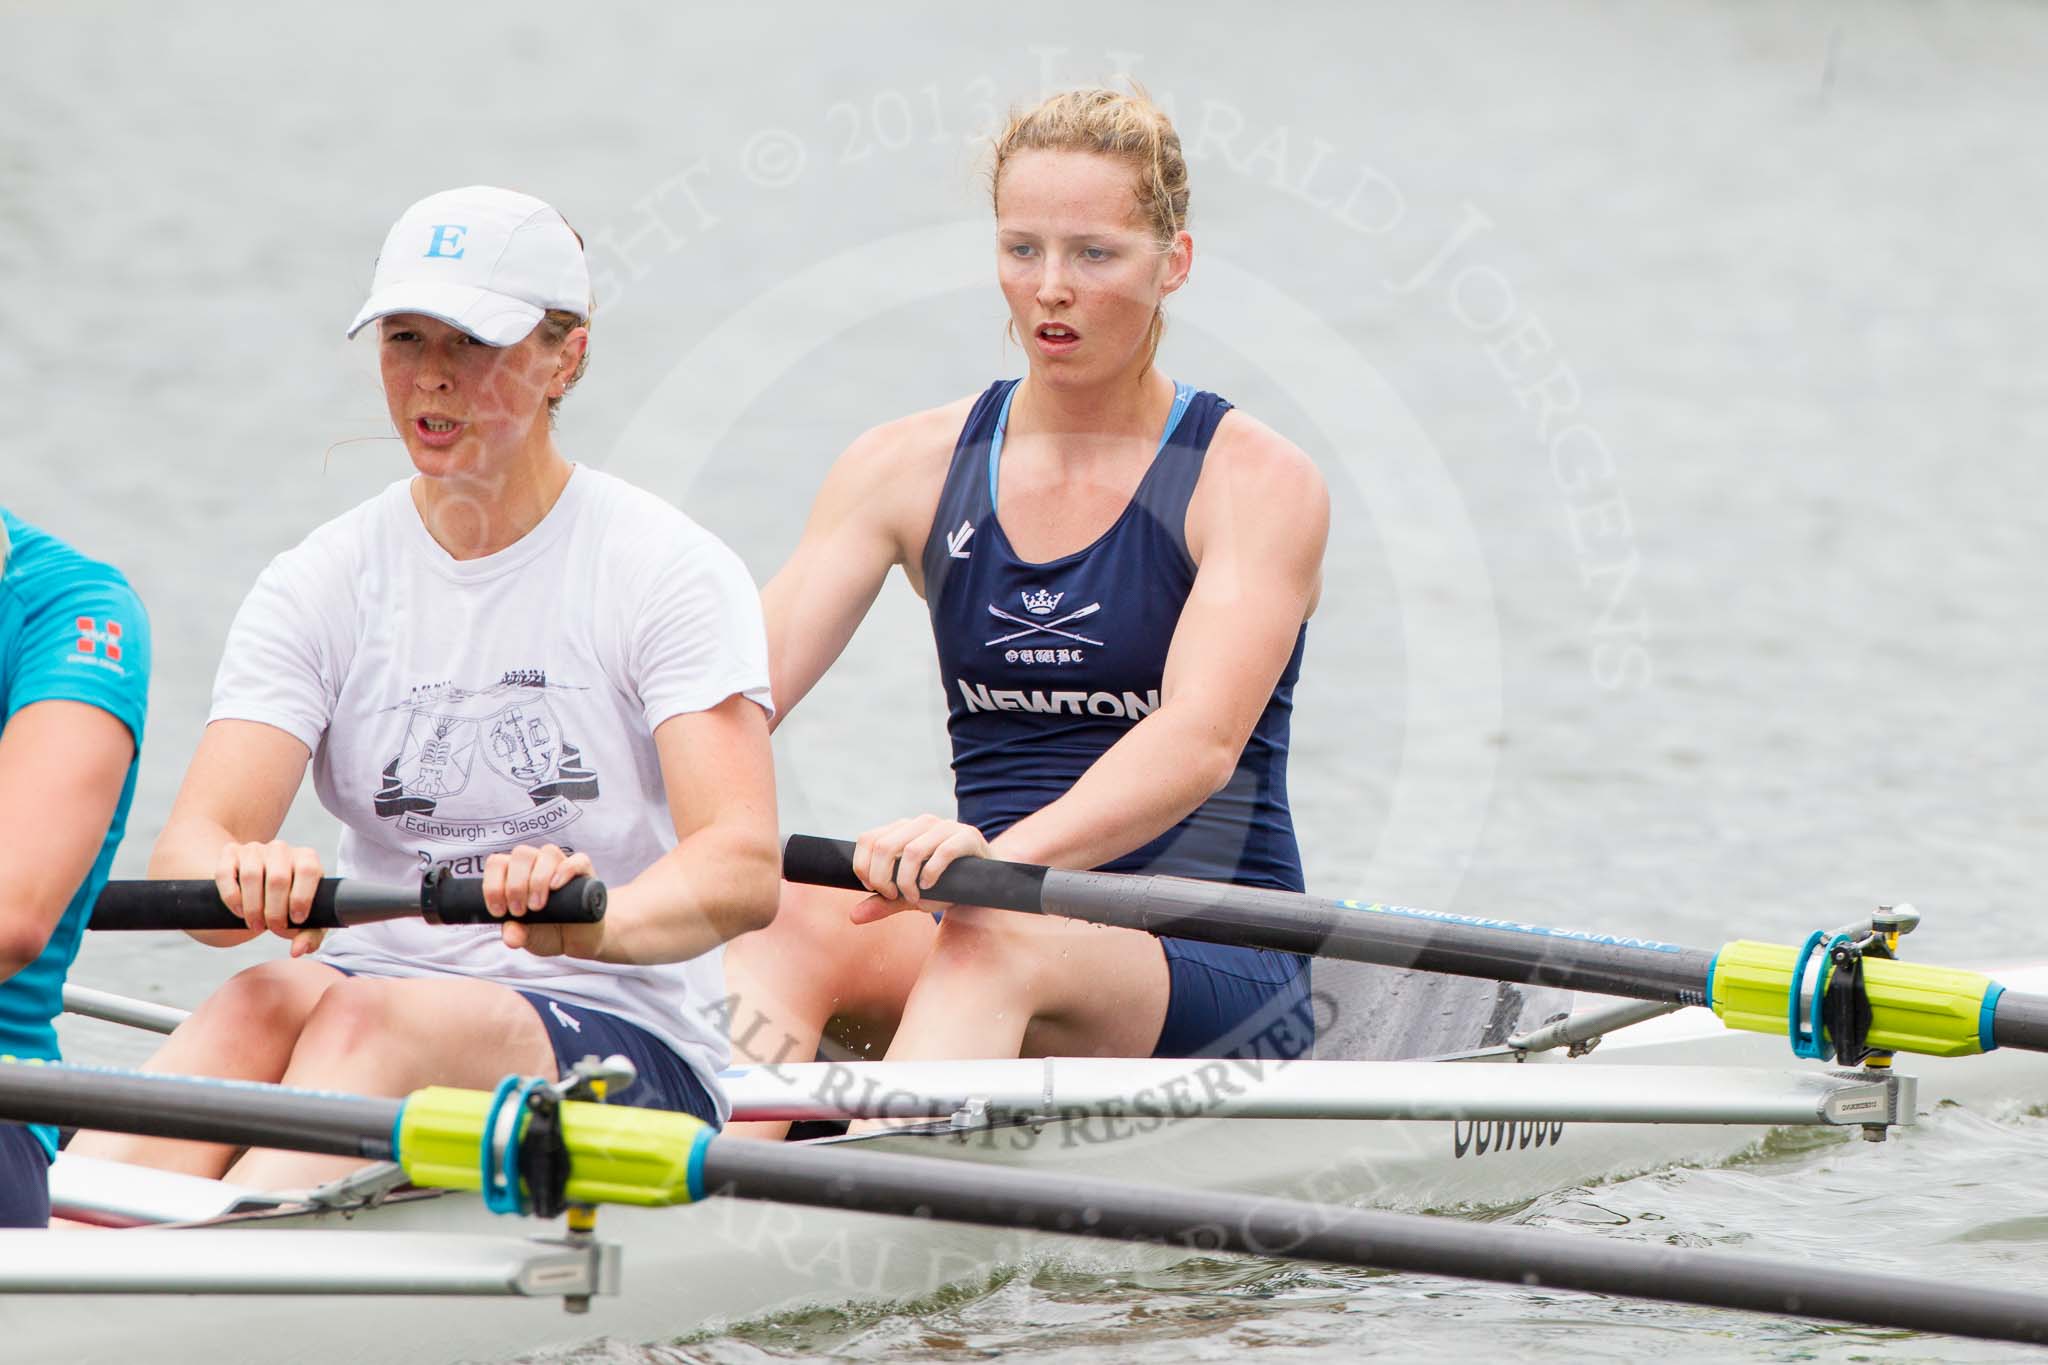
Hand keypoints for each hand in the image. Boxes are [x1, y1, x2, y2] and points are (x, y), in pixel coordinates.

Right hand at [215, 839, 326, 956]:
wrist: (262, 890)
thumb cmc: (290, 905)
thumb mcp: (307, 921)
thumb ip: (310, 936)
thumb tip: (297, 950)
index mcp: (307, 858)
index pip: (309, 870)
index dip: (302, 898)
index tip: (296, 920)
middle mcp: (281, 849)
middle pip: (278, 878)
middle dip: (274, 910)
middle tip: (272, 928)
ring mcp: (254, 849)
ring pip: (251, 876)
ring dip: (252, 906)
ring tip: (255, 925)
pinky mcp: (230, 853)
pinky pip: (226, 873)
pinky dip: (231, 896)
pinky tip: (238, 911)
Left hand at [485, 844, 603, 958]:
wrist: (579, 939)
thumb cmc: (548, 931)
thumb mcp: (527, 937)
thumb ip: (517, 935)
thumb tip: (511, 936)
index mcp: (516, 873)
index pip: (498, 863)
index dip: (493, 884)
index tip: (499, 912)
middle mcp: (537, 864)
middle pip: (522, 854)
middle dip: (515, 885)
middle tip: (519, 911)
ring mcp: (562, 865)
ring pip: (548, 853)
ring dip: (538, 879)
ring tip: (537, 906)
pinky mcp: (585, 873)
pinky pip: (578, 860)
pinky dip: (566, 870)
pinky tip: (556, 887)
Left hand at [847, 815, 990, 924]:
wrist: (982, 887)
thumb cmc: (942, 888)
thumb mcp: (908, 896)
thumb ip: (883, 903)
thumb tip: (853, 917)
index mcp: (903, 829)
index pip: (868, 839)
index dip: (864, 868)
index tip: (875, 889)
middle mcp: (921, 823)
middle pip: (884, 846)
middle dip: (882, 878)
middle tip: (893, 897)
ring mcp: (946, 826)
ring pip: (912, 851)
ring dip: (907, 882)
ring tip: (914, 899)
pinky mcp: (968, 836)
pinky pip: (944, 852)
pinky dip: (932, 875)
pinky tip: (931, 887)